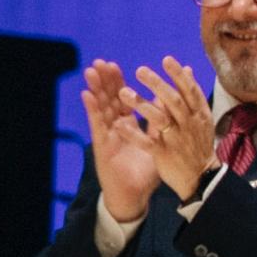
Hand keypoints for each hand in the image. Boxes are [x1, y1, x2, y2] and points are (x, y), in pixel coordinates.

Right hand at [79, 60, 161, 220]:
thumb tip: (169, 101)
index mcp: (128, 125)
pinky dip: (92, 109)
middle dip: (105, 81)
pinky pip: (97, 125)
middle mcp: (115, 127)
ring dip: (96, 89)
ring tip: (91, 71)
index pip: (122, 100)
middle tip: (101, 62)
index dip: (118, 83)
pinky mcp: (102, 145)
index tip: (115, 65)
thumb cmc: (146, 170)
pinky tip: (86, 94)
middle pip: (109, 100)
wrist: (135, 194)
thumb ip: (161, 120)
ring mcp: (107, 135)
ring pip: (100, 108)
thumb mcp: (157, 141)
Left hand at [125, 57, 217, 199]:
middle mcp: (189, 125)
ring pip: (159, 119)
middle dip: (158, 85)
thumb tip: (187, 69)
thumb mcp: (201, 119)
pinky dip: (132, 134)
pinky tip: (118, 125)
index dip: (178, 76)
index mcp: (199, 115)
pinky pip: (147, 143)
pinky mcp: (164, 154)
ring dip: (141, 105)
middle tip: (140, 70)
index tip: (166, 60)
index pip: (190, 91)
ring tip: (123, 92)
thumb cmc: (197, 144)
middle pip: (174, 101)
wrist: (201, 178)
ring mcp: (177, 140)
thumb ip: (191, 95)